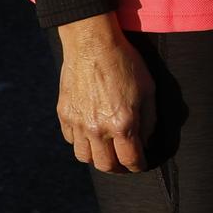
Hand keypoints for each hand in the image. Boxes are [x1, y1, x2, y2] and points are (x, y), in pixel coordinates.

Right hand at [55, 13, 155, 172]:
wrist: (93, 44)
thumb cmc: (126, 63)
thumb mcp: (148, 89)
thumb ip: (149, 120)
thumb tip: (146, 141)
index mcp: (122, 123)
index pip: (130, 159)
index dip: (138, 166)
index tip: (140, 165)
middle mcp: (97, 128)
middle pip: (105, 165)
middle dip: (117, 168)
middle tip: (124, 164)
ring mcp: (77, 123)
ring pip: (84, 156)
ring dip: (97, 158)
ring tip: (106, 152)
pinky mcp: (64, 114)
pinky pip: (71, 139)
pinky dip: (82, 142)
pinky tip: (91, 134)